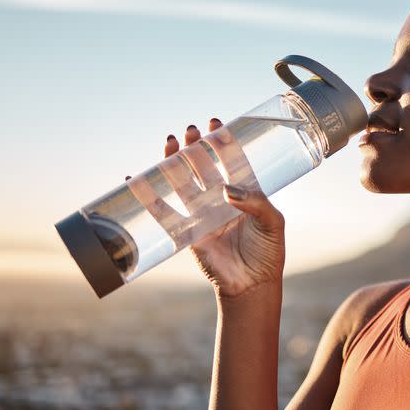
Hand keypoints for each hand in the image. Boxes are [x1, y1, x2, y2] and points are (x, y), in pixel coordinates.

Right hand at [128, 117, 285, 298]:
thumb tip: (227, 190)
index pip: (231, 161)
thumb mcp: (274, 223)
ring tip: (168, 141)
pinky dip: (148, 197)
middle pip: (204, 167)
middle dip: (196, 147)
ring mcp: (202, 215)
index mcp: (245, 194)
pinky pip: (164, 213)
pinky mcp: (187, 233)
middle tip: (190, 131)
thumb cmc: (269, 253)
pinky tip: (135, 179)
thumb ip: (256, 203)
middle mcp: (221, 200)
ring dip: (174, 162)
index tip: (214, 125)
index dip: (222, 143)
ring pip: (183, 183)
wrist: (253, 284)